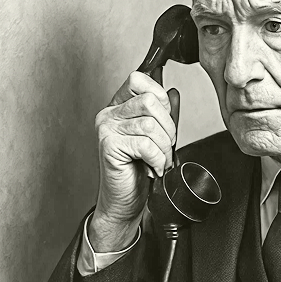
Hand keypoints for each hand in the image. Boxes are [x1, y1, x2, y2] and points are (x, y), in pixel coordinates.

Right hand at [89, 71, 178, 250]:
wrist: (123, 202)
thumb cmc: (137, 172)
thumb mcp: (155, 138)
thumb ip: (162, 115)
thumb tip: (174, 92)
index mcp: (118, 107)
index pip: (138, 79)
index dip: (160, 97)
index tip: (164, 121)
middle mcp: (109, 114)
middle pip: (150, 101)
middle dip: (167, 127)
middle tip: (165, 147)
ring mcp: (106, 129)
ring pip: (150, 124)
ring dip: (163, 148)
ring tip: (159, 161)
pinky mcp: (109, 146)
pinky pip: (145, 144)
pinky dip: (157, 159)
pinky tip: (152, 168)